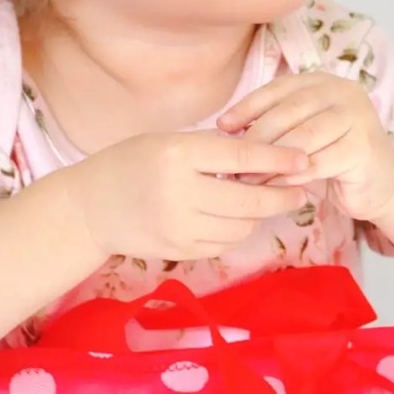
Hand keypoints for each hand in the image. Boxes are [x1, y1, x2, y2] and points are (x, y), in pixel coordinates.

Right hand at [74, 131, 309, 260]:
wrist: (89, 207)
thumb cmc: (130, 163)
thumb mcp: (166, 141)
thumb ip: (210, 149)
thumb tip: (263, 156)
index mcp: (178, 155)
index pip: (242, 157)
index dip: (278, 158)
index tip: (304, 158)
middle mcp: (180, 192)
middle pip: (249, 200)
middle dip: (282, 196)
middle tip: (301, 190)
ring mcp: (179, 227)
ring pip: (241, 227)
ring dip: (258, 216)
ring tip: (262, 202)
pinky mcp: (178, 251)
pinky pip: (223, 244)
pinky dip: (234, 231)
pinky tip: (232, 218)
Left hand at [217, 73, 393, 221]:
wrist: (380, 184)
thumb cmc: (331, 157)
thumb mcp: (298, 135)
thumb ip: (272, 127)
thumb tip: (225, 131)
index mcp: (324, 82)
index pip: (279, 88)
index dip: (248, 106)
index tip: (222, 126)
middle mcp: (344, 93)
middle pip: (289, 111)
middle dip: (257, 138)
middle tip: (234, 161)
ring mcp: (358, 118)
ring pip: (302, 137)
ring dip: (271, 160)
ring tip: (248, 178)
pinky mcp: (364, 148)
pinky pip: (318, 162)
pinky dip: (292, 176)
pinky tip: (274, 187)